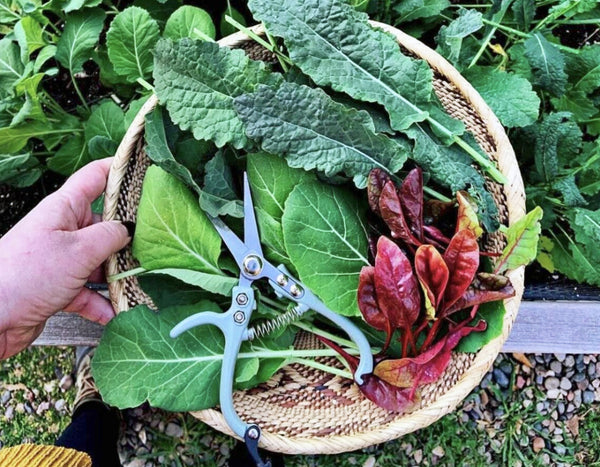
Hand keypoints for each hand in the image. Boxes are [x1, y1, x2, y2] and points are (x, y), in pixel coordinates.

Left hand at [0, 158, 130, 358]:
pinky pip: (88, 292)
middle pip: (104, 225)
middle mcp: (63, 230)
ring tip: (137, 285)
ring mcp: (60, 259)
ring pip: (99, 261)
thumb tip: (129, 230)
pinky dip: (101, 303)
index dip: (118, 168)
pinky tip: (114, 312)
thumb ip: (110, 236)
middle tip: (152, 244)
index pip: (95, 177)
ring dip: (117, 276)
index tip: (143, 165)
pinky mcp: (58, 287)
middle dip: (128, 237)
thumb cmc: (24, 276)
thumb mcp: (78, 250)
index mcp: (64, 209)